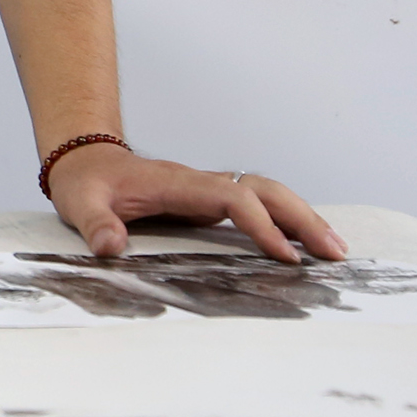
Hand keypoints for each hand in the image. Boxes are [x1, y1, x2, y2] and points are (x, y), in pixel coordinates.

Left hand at [46, 144, 347, 262]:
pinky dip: (288, 219)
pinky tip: (307, 243)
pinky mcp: (212, 200)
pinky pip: (260, 205)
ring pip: (270, 193)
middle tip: (335, 254)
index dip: (261, 224)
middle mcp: (202, 182)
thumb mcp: (81, 205)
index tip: (284, 255)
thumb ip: (96, 225)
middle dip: (302, 218)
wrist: (87, 161)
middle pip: (266, 189)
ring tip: (336, 251)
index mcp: (178, 183)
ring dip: (304, 217)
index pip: (232, 198)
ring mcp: (210, 189)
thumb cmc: (87, 184)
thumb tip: (109, 248)